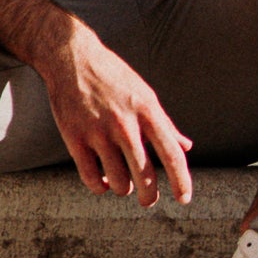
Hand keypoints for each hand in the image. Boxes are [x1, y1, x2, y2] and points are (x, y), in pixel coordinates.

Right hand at [35, 17, 192, 206]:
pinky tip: (103, 182)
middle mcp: (124, 123)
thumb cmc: (113, 76)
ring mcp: (98, 132)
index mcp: (147, 110)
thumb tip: (186, 146)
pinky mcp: (74, 138)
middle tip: (149, 200)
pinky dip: (100, 187)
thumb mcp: (144, 94)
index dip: (181, 181)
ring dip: (124, 189)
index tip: (184, 199)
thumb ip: (165, 124)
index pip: (171, 153)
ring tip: (124, 183)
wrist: (71, 57)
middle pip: (145, 175)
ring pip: (119, 182)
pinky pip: (92, 178)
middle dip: (150, 196)